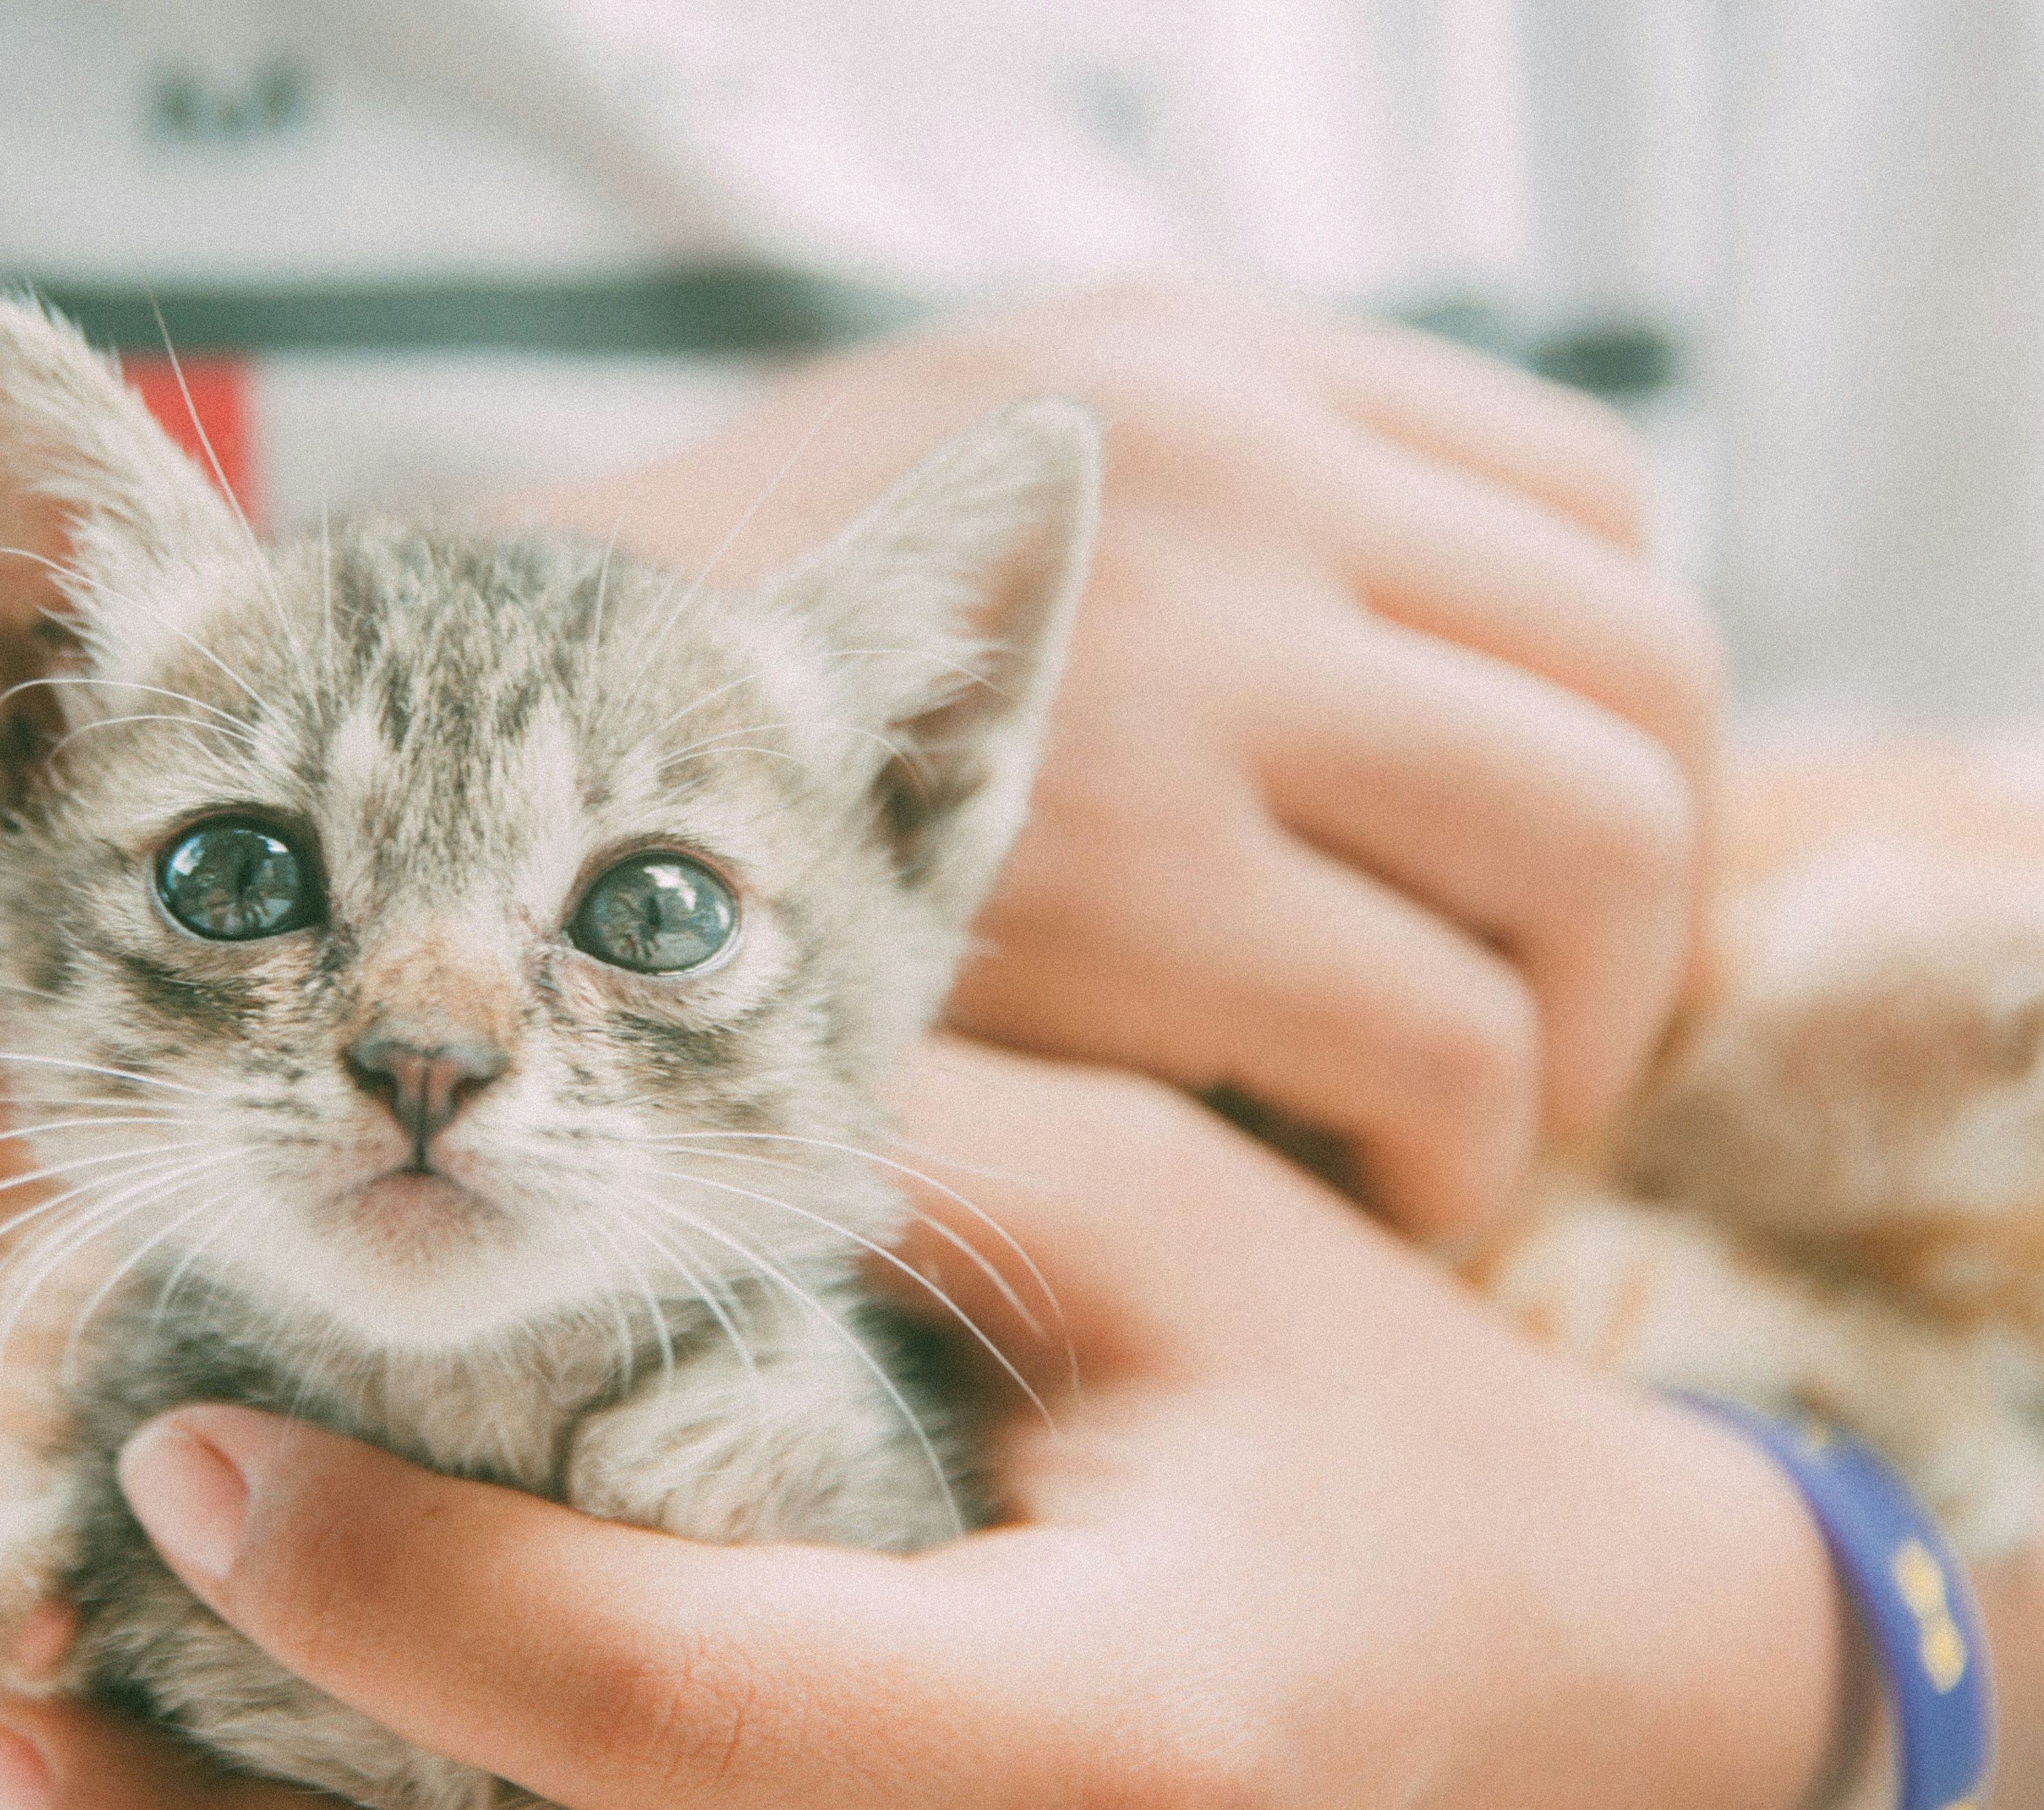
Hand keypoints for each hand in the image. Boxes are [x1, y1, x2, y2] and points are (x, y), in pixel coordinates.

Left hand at [0, 1039, 1842, 1809]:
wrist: (1586, 1675)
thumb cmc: (1379, 1423)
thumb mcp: (1149, 1242)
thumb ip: (867, 1170)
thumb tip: (565, 1077)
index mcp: (1090, 1728)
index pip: (657, 1702)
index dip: (398, 1593)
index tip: (184, 1456)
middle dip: (224, 1808)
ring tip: (13, 1733)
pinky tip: (219, 1768)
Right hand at [526, 274, 1722, 1236]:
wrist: (478, 785)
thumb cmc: (727, 694)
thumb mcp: (966, 508)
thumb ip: (1194, 531)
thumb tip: (1420, 656)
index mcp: (1198, 363)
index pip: (1593, 507)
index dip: (1614, 724)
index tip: (1548, 875)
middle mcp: (1222, 465)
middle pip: (1644, 687)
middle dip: (1645, 909)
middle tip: (1561, 1035)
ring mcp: (1178, 659)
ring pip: (1592, 857)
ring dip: (1578, 1039)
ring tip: (1474, 1130)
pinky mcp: (1122, 883)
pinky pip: (1436, 1037)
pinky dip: (1451, 1147)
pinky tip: (1371, 1185)